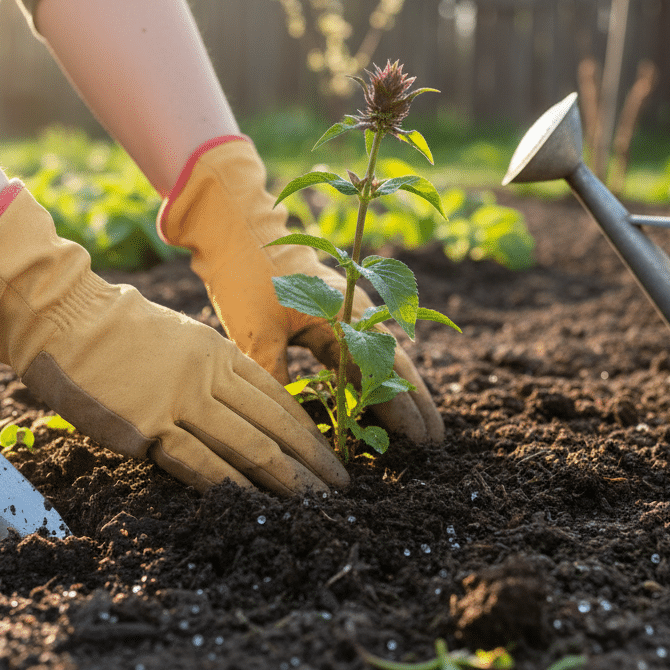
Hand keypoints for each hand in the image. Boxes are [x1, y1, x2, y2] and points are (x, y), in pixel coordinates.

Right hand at [0, 181, 347, 495]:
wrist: (61, 315)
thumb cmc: (108, 327)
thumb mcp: (174, 337)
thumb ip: (204, 369)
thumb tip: (227, 402)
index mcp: (217, 352)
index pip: (277, 399)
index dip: (309, 432)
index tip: (331, 456)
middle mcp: (209, 376)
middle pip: (276, 424)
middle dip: (314, 460)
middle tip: (343, 489)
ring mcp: (181, 400)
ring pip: (252, 445)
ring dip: (289, 480)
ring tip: (316, 505)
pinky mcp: (149, 426)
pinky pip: (203, 463)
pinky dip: (236, 488)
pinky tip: (258, 508)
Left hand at [160, 137, 443, 443]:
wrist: (234, 228)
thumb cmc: (246, 275)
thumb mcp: (256, 331)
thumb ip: (275, 377)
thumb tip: (287, 428)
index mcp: (343, 318)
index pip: (381, 372)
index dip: (401, 408)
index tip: (419, 440)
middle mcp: (354, 313)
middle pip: (394, 365)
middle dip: (415, 403)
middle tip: (435, 441)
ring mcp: (345, 311)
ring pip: (381, 358)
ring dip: (399, 391)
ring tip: (418, 426)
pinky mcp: (329, 312)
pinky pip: (361, 350)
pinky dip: (373, 376)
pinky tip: (375, 397)